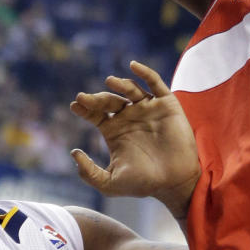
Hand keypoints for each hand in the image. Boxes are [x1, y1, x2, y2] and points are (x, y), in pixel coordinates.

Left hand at [70, 62, 200, 217]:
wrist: (175, 182)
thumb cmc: (144, 183)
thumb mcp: (111, 183)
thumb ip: (90, 173)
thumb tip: (74, 153)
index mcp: (114, 130)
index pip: (95, 113)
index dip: (84, 108)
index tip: (75, 105)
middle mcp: (129, 116)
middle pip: (109, 99)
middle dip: (97, 97)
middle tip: (85, 98)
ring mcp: (147, 109)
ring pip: (130, 89)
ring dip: (119, 84)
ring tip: (109, 83)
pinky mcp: (166, 104)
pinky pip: (155, 83)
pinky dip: (145, 72)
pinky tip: (133, 66)